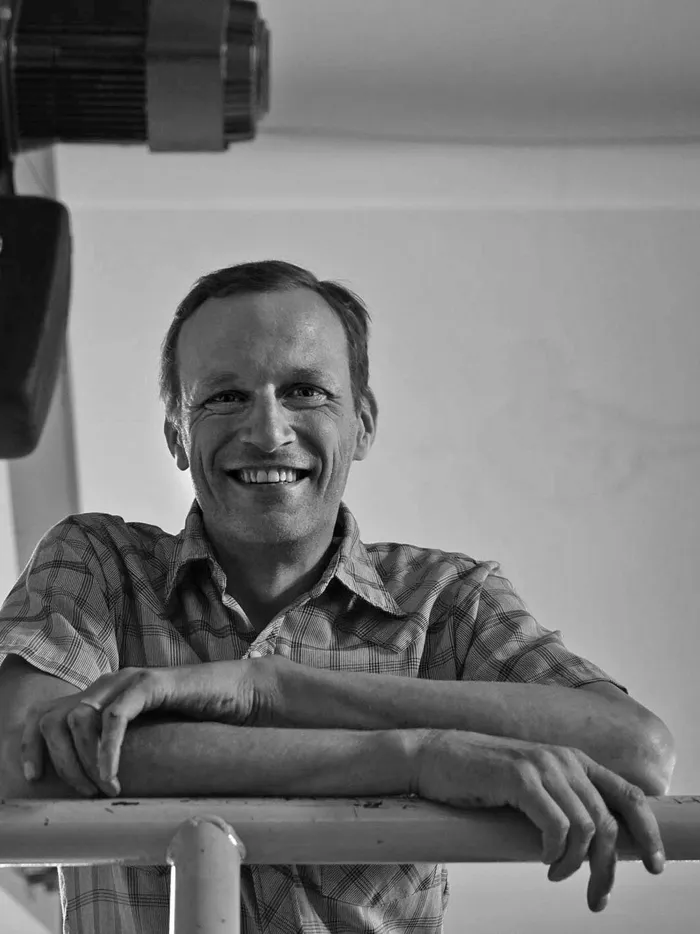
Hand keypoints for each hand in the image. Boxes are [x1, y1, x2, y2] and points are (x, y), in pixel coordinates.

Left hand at [21, 660, 266, 796]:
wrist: (242, 696)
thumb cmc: (199, 721)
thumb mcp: (151, 738)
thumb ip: (125, 747)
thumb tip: (95, 788)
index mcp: (104, 694)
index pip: (48, 713)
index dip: (32, 744)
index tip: (34, 777)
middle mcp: (111, 682)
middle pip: (56, 719)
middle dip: (61, 762)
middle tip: (83, 793)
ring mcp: (130, 679)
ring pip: (80, 718)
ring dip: (83, 760)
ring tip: (103, 788)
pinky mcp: (152, 683)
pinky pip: (115, 717)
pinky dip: (108, 751)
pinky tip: (113, 777)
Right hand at [413, 730, 664, 912]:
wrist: (432, 757)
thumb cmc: (477, 778)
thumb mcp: (531, 786)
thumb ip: (562, 800)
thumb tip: (592, 844)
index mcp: (572, 760)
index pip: (629, 794)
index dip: (649, 832)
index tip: (656, 865)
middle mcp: (564, 758)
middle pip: (610, 822)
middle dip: (609, 868)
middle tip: (596, 898)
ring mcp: (542, 765)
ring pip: (588, 828)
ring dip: (576, 864)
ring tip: (556, 875)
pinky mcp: (520, 777)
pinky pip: (557, 826)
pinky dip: (555, 852)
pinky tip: (542, 860)